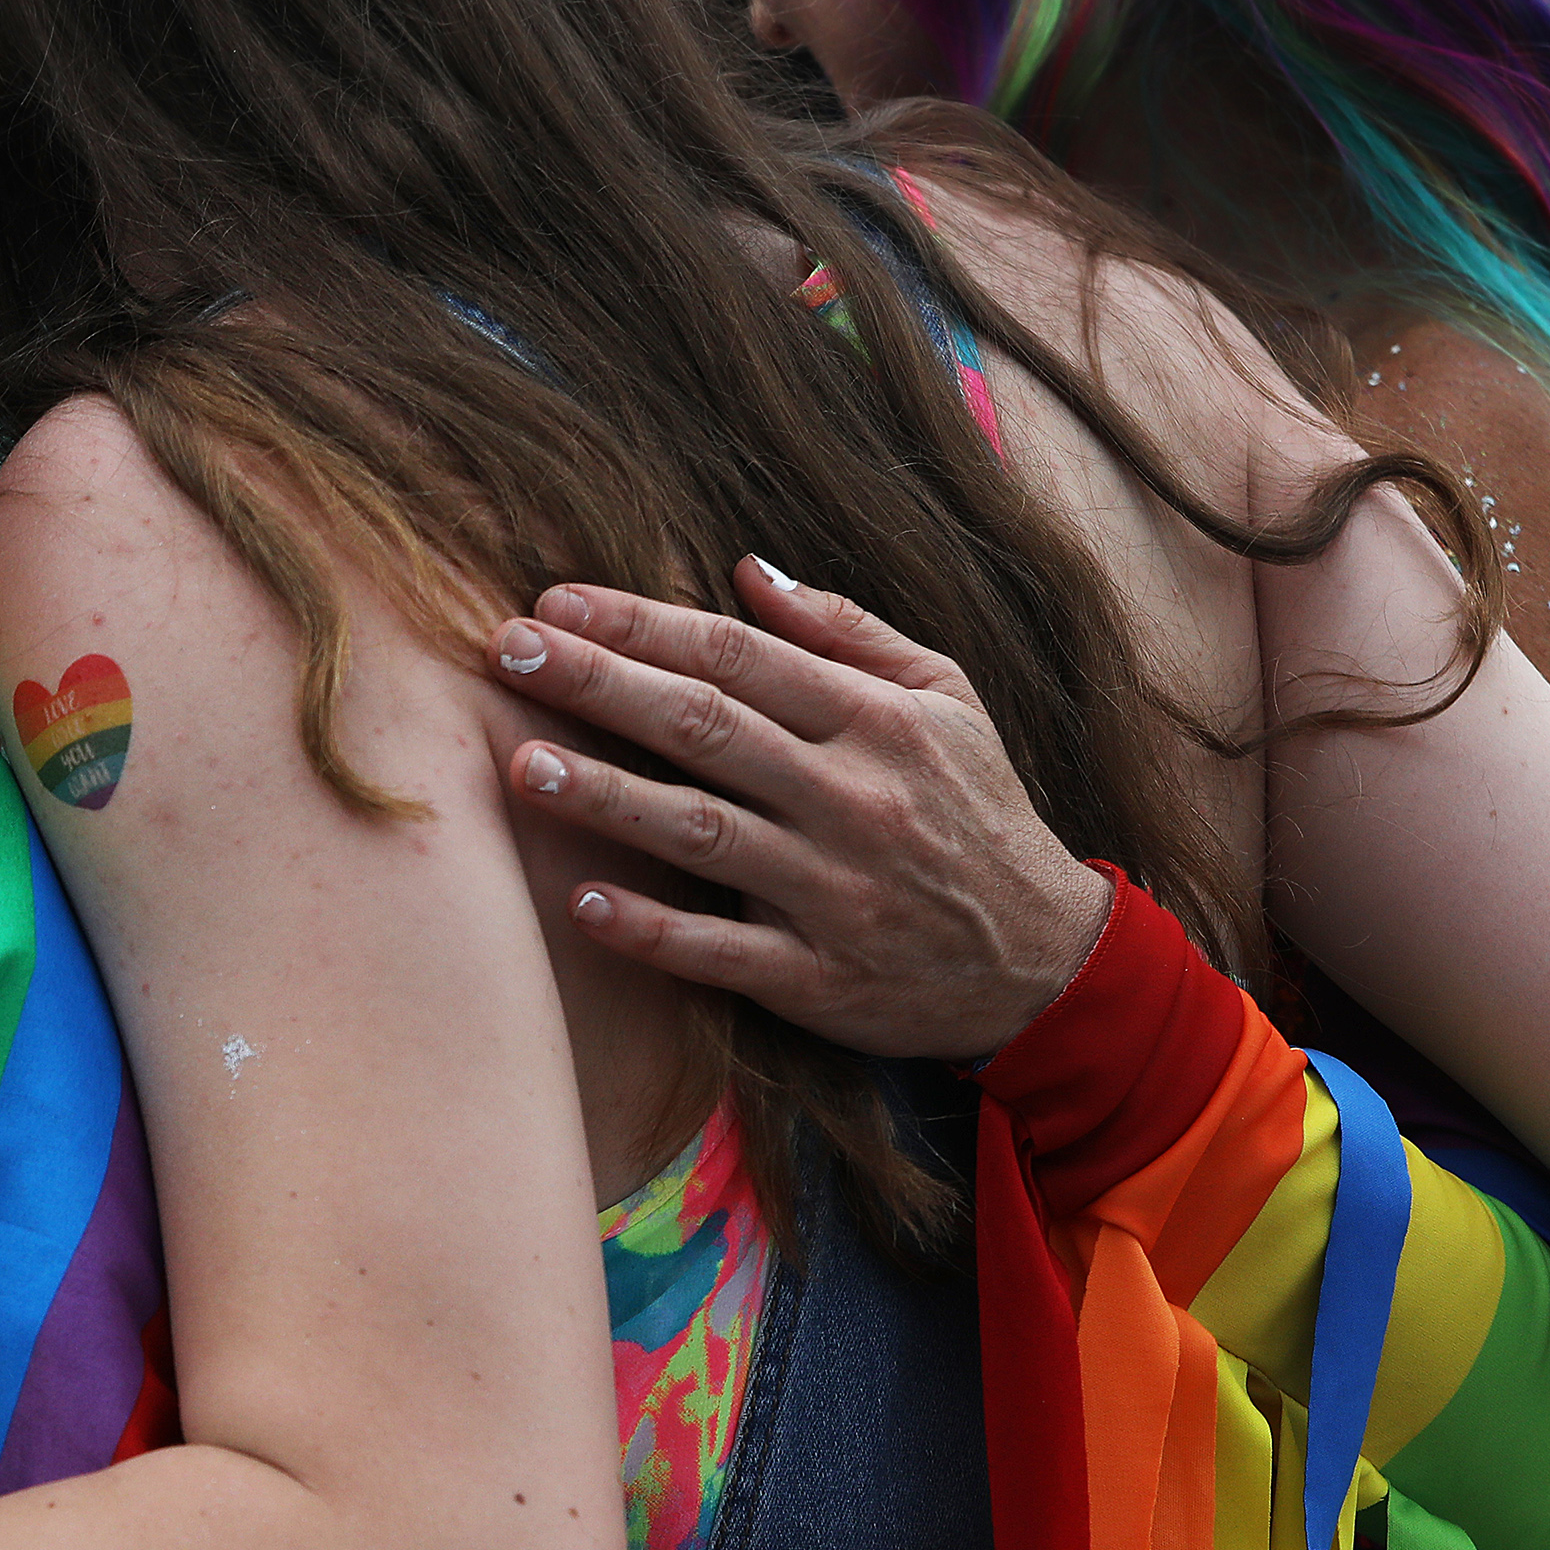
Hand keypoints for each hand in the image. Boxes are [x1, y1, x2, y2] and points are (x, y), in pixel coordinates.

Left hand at [498, 559, 1112, 1061]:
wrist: (1043, 960)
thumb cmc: (976, 812)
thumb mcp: (947, 699)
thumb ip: (847, 632)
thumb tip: (745, 571)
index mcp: (876, 721)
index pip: (740, 657)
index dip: (643, 625)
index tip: (556, 603)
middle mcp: (851, 798)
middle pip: (705, 728)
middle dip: (599, 685)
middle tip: (506, 651)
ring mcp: (833, 892)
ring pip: (702, 833)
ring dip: (606, 798)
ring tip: (519, 765)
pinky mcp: (819, 978)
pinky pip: (722, 951)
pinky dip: (652, 929)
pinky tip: (582, 901)